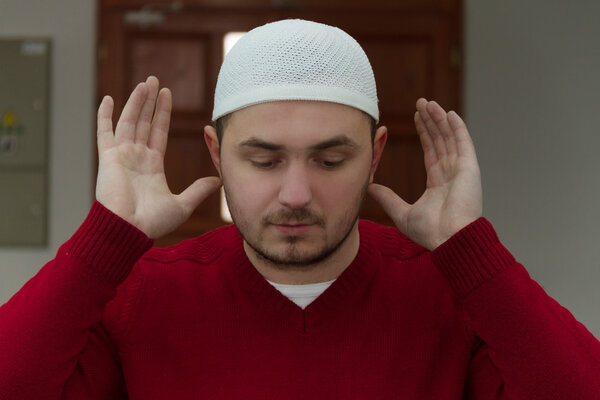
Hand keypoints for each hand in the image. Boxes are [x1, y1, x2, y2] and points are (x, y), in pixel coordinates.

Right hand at [95, 76, 220, 238]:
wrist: (129, 231)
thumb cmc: (152, 222)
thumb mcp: (183, 204)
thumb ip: (199, 190)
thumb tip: (219, 181)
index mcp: (152, 166)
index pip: (159, 132)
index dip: (163, 113)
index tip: (167, 94)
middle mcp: (136, 157)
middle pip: (144, 122)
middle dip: (150, 101)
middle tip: (155, 80)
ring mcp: (121, 156)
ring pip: (129, 121)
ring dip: (136, 102)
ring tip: (145, 83)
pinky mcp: (108, 159)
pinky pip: (104, 133)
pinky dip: (105, 116)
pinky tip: (109, 98)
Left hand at [368, 98, 481, 249]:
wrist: (450, 239)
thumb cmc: (430, 232)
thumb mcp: (401, 212)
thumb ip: (386, 198)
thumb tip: (369, 188)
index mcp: (438, 183)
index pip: (431, 151)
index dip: (424, 133)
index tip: (416, 117)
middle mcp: (451, 174)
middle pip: (440, 140)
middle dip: (430, 121)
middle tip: (420, 103)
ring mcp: (462, 170)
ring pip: (449, 138)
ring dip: (439, 119)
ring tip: (428, 103)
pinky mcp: (470, 169)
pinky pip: (463, 143)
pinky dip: (457, 127)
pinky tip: (448, 113)